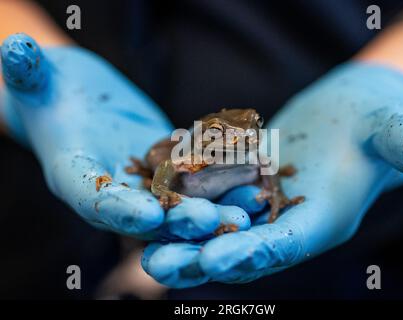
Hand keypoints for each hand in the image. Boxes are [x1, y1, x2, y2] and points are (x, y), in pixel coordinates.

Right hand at [0, 33, 251, 238]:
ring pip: (180, 203)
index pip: (95, 199)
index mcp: (75, 177)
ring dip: (213, 209)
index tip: (150, 215)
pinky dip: (224, 183)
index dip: (120, 210)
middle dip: (179, 219)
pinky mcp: (169, 170)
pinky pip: (198, 180)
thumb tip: (14, 48)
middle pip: (147, 213)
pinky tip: (254, 180)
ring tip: (247, 212)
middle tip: (212, 221)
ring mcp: (143, 184)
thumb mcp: (39, 80)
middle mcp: (113, 191)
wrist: (79, 100)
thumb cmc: (53, 90)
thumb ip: (28, 73)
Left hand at [142, 62, 402, 286]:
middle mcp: (290, 224)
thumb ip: (401, 143)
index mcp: (324, 220)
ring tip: (144, 251)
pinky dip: (184, 211)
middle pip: (244, 250)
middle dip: (202, 260)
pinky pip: (212, 204)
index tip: (213, 260)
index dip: (253, 254)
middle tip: (158, 267)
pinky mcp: (248, 190)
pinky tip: (152, 211)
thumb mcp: (388, 128)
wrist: (351, 116)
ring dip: (183, 244)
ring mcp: (266, 210)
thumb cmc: (373, 121)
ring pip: (219, 233)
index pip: (287, 245)